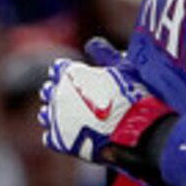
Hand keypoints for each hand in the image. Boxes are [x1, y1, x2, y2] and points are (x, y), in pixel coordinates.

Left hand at [39, 40, 165, 164]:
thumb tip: (92, 44)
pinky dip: (59, 136)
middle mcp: (57, 93)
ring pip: (46, 115)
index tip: (79, 80)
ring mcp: (56, 118)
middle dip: (60, 93)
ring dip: (57, 115)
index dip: (69, 74)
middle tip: (77, 101)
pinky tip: (72, 136)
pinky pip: (50, 137)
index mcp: (69, 72)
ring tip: (73, 120)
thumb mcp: (123, 67)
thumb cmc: (134, 97)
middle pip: (49, 91)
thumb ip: (104, 54)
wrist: (139, 131)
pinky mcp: (59, 141)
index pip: (58, 69)